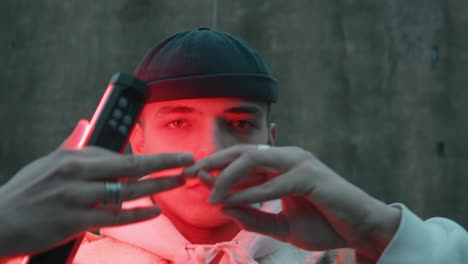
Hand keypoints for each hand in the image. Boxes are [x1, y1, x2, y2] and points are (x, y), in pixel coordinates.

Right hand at [0, 122, 193, 256]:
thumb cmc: (26, 192)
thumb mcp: (47, 163)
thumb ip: (72, 145)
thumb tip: (84, 124)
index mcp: (72, 156)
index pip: (117, 155)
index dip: (146, 157)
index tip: (167, 157)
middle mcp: (76, 173)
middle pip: (129, 166)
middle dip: (163, 162)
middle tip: (188, 159)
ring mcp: (76, 198)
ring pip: (126, 191)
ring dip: (158, 186)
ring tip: (180, 182)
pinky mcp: (74, 222)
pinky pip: (114, 218)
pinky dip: (137, 213)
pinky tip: (155, 210)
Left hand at [184, 145, 400, 260]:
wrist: (360, 230)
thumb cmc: (325, 224)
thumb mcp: (282, 226)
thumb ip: (255, 218)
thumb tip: (225, 210)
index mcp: (281, 166)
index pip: (242, 160)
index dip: (216, 168)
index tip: (193, 178)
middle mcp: (288, 158)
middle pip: (243, 152)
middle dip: (213, 161)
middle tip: (189, 173)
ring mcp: (300, 163)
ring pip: (254, 160)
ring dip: (228, 176)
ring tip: (209, 192)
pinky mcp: (310, 176)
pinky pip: (274, 183)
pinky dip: (251, 194)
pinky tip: (232, 202)